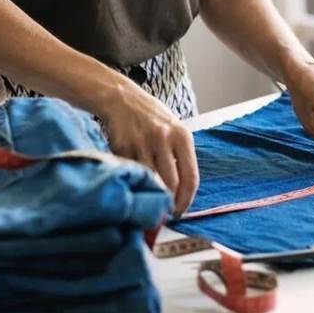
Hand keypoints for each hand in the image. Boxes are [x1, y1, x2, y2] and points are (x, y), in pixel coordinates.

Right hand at [96, 77, 197, 215]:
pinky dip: (134, 184)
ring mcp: (141, 143)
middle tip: (165, 213)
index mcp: (182, 136)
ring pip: (151, 182)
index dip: (187, 200)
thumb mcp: (174, 130)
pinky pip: (132, 174)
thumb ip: (180, 157)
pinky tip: (135, 186)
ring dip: (150, 197)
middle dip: (169, 203)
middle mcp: (163, 138)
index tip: (181, 211)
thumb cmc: (152, 119)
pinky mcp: (122, 147)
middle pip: (171, 184)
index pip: (191, 177)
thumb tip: (181, 194)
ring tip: (150, 203)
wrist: (122, 99)